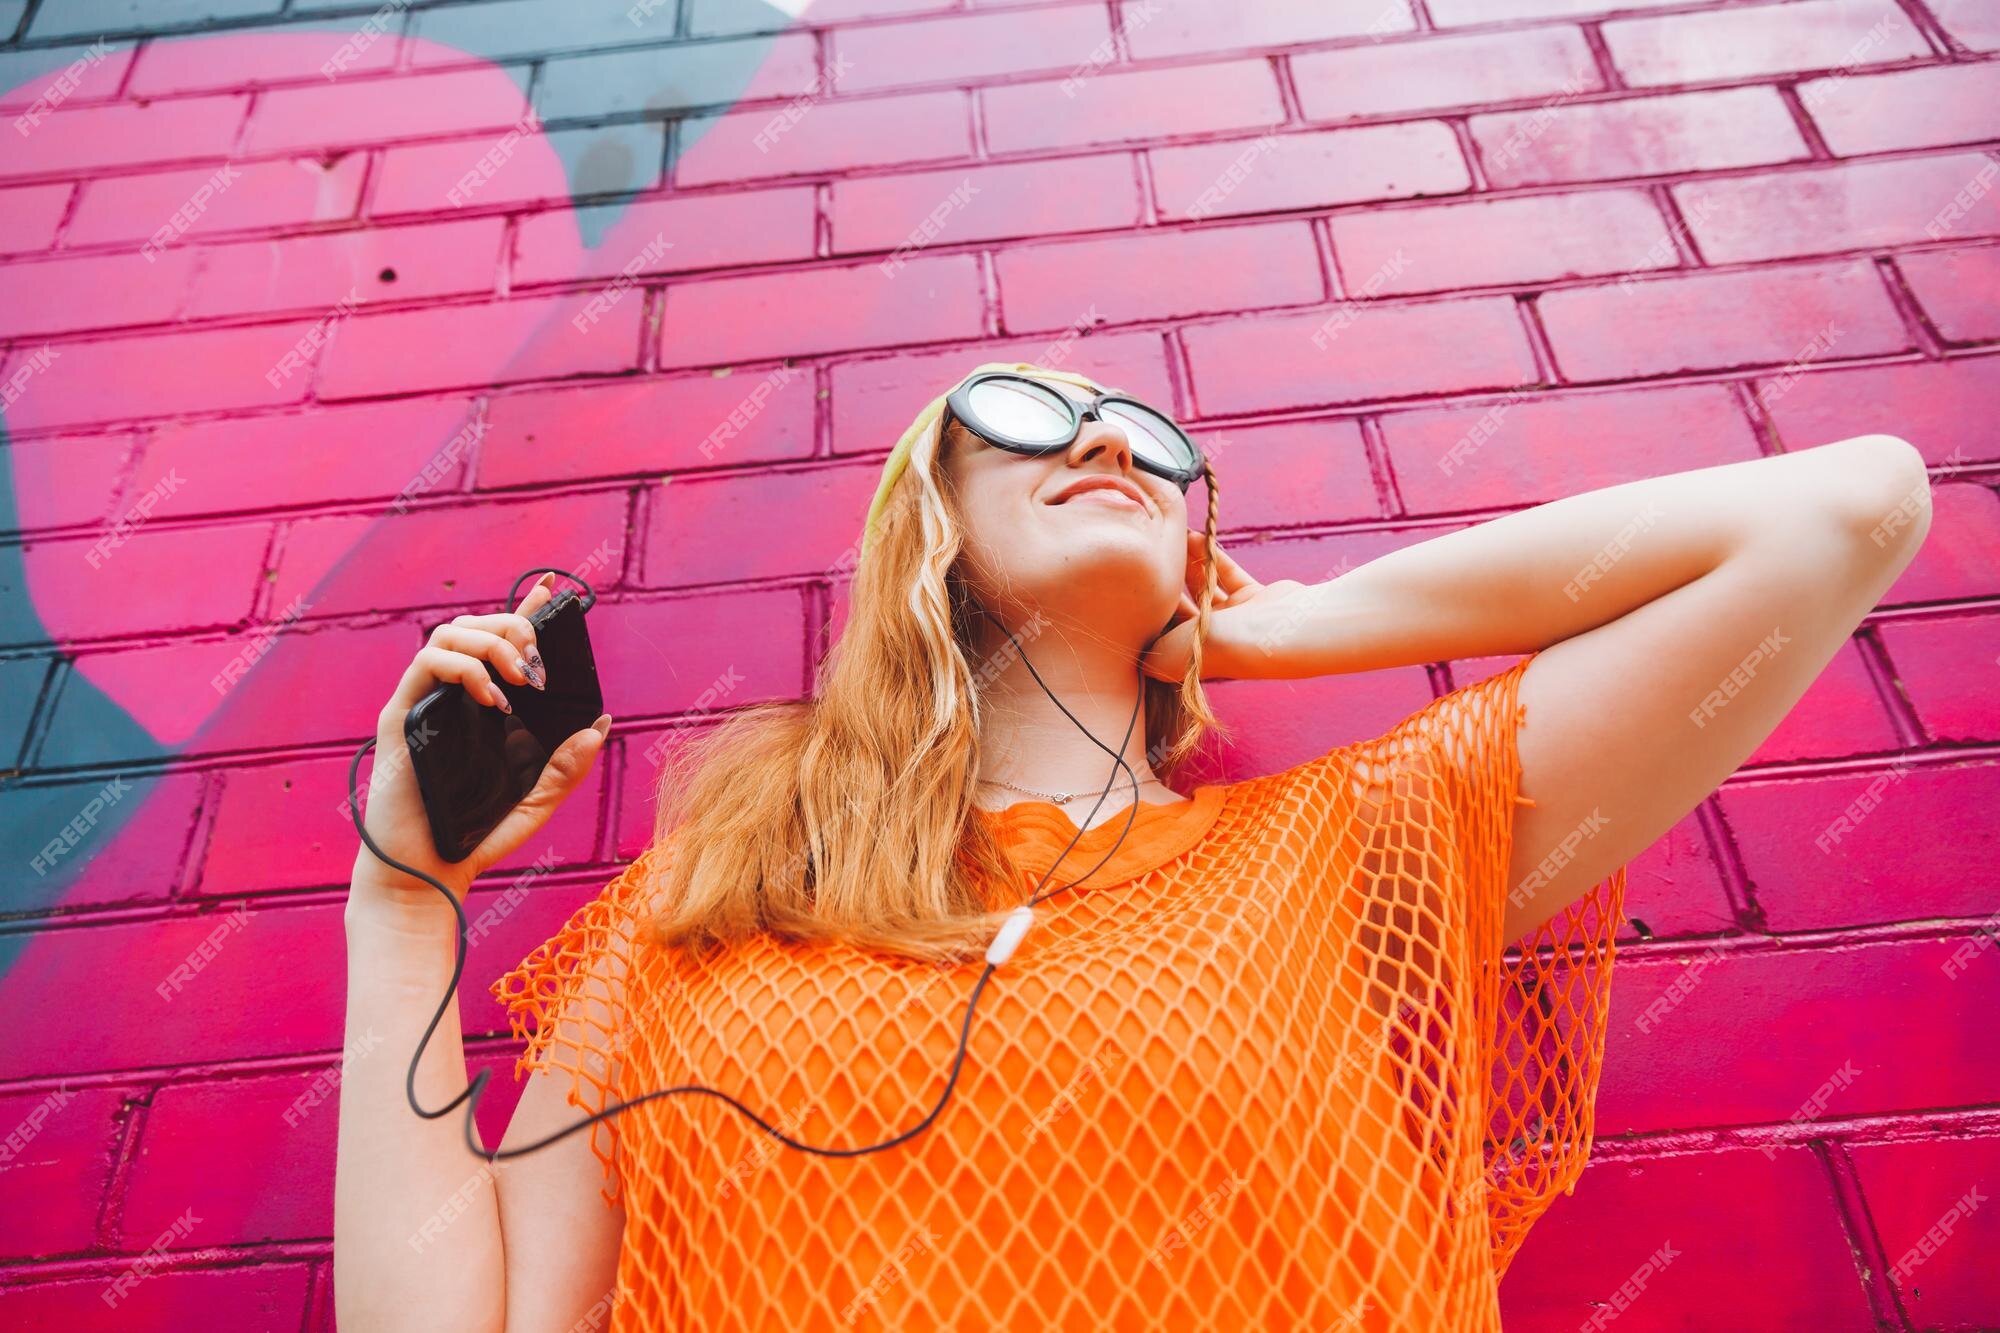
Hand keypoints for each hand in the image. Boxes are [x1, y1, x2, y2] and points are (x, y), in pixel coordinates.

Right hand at [350, 572, 611, 903]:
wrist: (430, 874)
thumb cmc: (478, 836)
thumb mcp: (539, 800)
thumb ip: (569, 764)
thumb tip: (601, 722)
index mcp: (483, 708)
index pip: (503, 644)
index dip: (525, 611)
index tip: (551, 589)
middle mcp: (451, 698)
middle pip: (474, 627)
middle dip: (513, 629)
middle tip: (538, 664)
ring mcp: (424, 704)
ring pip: (448, 634)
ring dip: (492, 644)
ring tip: (521, 680)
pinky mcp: (399, 718)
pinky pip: (426, 665)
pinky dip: (464, 668)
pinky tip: (492, 698)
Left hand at [1142, 532, 1313, 681]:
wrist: (1276, 634)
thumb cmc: (1219, 647)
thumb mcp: (1166, 656)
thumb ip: (1144, 644)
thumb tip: (1122, 634)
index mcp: (1189, 660)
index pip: (1158, 631)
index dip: (1143, 606)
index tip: (1128, 581)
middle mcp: (1210, 641)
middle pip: (1180, 607)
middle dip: (1164, 581)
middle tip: (1147, 554)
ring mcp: (1235, 620)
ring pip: (1204, 586)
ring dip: (1187, 563)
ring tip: (1169, 538)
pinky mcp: (1255, 598)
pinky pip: (1227, 574)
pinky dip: (1212, 556)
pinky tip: (1195, 536)